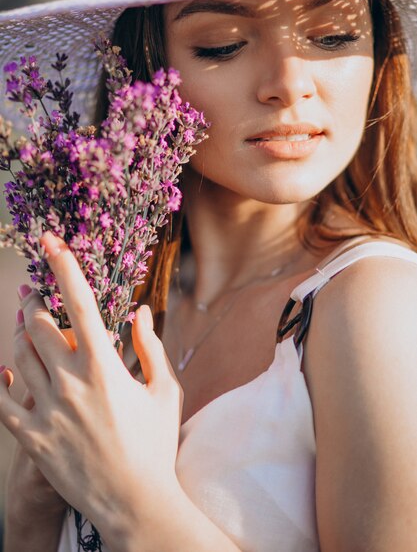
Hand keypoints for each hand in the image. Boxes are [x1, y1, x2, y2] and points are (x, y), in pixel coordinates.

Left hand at [0, 231, 183, 541]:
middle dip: (37, 308)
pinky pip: (3, 399)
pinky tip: (9, 373)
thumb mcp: (164, 391)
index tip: (51, 241)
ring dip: (22, 338)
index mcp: (103, 366)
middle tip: (40, 304)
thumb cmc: (155, 444)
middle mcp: (69, 382)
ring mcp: (46, 410)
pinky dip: (3, 381)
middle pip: (37, 324)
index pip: (80, 303)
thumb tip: (140, 312)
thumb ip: (150, 347)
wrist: (134, 504)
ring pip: (17, 356)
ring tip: (32, 336)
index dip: (65, 265)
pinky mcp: (31, 437)